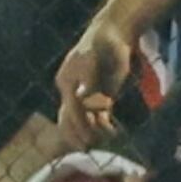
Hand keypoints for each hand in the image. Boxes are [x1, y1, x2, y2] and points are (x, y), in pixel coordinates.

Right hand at [55, 18, 133, 143]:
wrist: (113, 34)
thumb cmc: (103, 43)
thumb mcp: (94, 59)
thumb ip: (88, 79)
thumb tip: (80, 97)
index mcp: (66, 81)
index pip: (70, 108)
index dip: (77, 124)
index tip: (85, 138)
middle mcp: (73, 90)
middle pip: (71, 117)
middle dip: (79, 133)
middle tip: (87, 147)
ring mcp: (86, 93)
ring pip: (84, 119)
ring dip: (92, 130)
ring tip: (105, 138)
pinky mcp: (100, 95)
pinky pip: (97, 115)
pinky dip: (103, 125)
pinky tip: (112, 132)